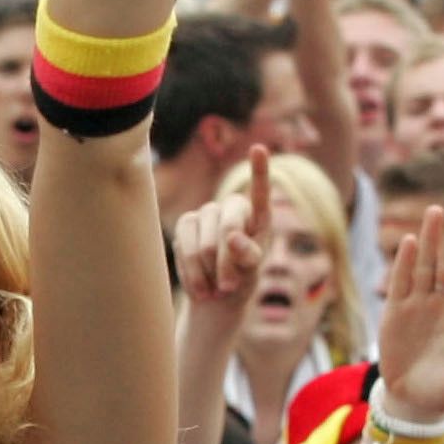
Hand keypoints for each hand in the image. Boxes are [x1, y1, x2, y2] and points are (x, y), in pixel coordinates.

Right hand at [171, 144, 268, 318]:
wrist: (215, 295)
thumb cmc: (241, 279)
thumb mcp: (252, 271)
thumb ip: (248, 255)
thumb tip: (231, 237)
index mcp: (256, 215)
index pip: (259, 192)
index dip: (259, 170)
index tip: (258, 149)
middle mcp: (229, 207)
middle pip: (227, 229)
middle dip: (227, 263)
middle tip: (229, 286)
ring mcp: (204, 213)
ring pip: (203, 245)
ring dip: (209, 272)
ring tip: (216, 287)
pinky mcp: (184, 226)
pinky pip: (185, 249)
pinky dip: (193, 273)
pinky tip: (201, 285)